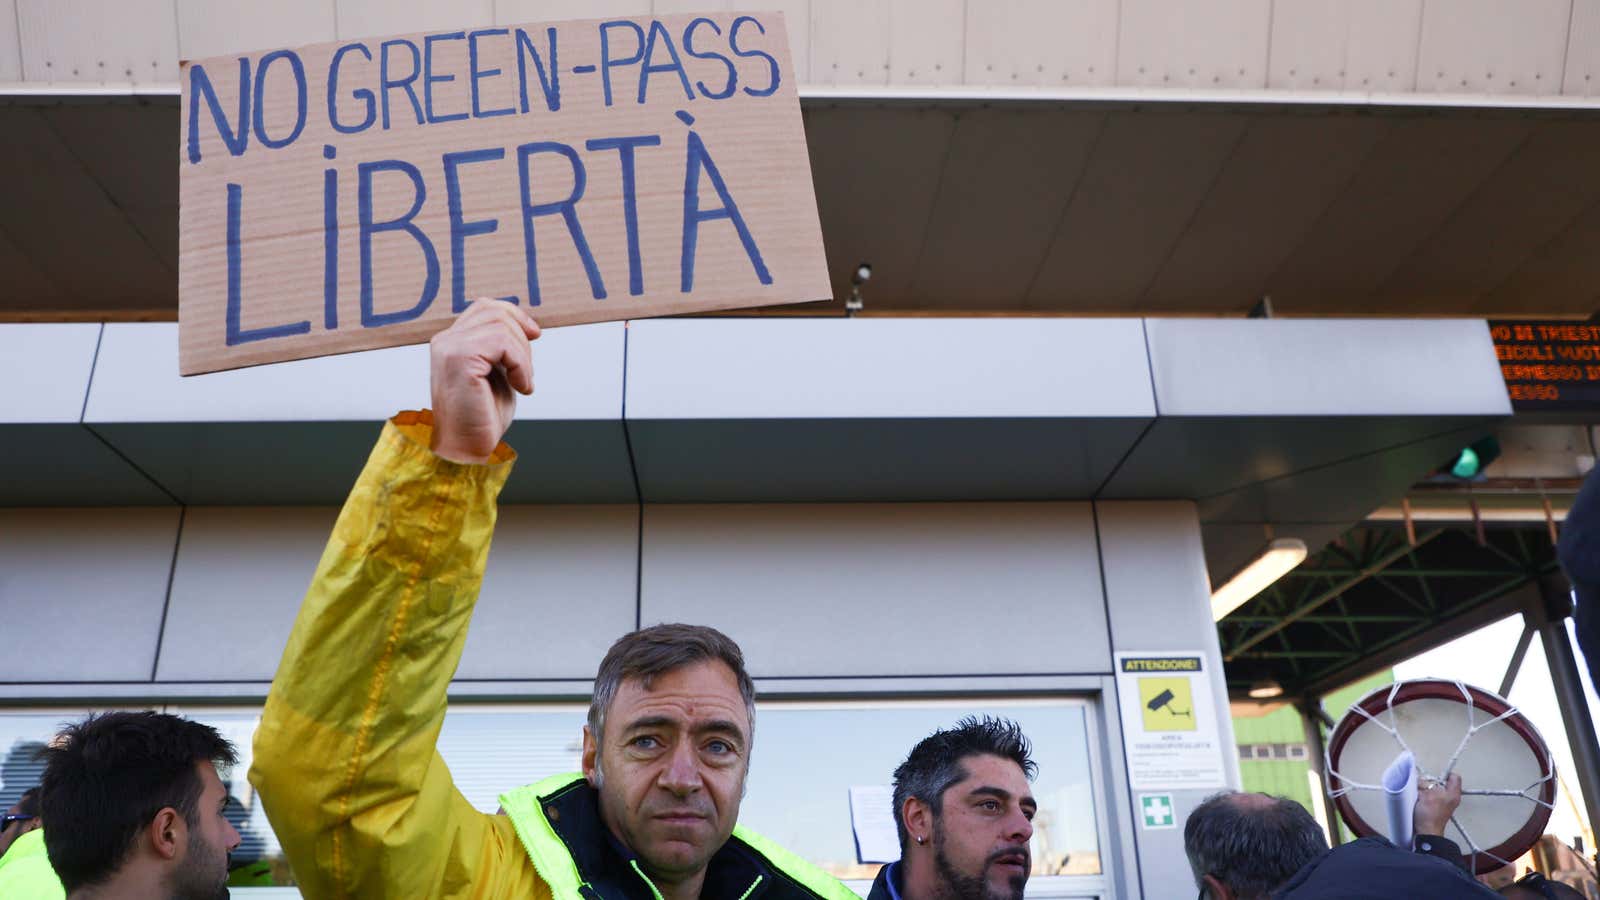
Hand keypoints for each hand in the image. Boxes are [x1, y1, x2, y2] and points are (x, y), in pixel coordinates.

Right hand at [428, 299, 539, 463]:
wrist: (466, 449)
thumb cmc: (482, 417)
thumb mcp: (496, 374)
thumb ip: (502, 349)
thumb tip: (527, 326)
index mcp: (451, 342)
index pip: (484, 307)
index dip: (514, 315)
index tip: (535, 335)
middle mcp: (445, 340)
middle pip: (494, 311)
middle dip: (521, 338)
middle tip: (525, 372)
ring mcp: (450, 347)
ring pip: (501, 324)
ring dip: (522, 355)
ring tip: (521, 382)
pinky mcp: (460, 358)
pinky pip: (502, 342)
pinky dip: (520, 364)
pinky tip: (520, 387)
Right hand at [1413, 772, 1461, 835]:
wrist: (1426, 831)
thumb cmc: (1431, 817)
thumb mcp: (1428, 794)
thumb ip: (1425, 783)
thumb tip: (1421, 779)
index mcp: (1453, 794)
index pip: (1454, 777)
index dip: (1443, 774)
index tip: (1433, 776)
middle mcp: (1449, 798)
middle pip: (1439, 782)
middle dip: (1429, 782)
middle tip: (1424, 786)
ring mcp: (1441, 803)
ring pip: (1431, 788)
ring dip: (1423, 789)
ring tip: (1420, 795)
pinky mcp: (1433, 807)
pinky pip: (1426, 796)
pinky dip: (1421, 796)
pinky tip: (1418, 800)